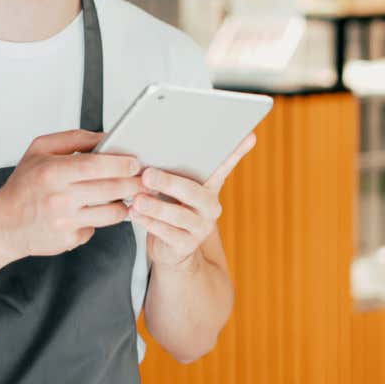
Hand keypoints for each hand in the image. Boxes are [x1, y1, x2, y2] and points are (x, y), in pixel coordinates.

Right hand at [0, 129, 144, 258]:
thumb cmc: (24, 185)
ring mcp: (66, 222)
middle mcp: (60, 198)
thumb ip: (74, 138)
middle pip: (112, 189)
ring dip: (125, 203)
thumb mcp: (40, 150)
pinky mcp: (70, 240)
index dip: (121, 163)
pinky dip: (101, 219)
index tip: (136, 162)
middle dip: (135, 183)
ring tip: (127, 194)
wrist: (3, 225)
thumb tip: (107, 137)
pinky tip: (96, 211)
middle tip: (147, 178)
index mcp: (53, 172)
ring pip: (113, 212)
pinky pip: (98, 228)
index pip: (96, 165)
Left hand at [129, 133, 256, 269]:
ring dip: (155, 206)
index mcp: (209, 187)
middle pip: (192, 192)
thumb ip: (172, 170)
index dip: (237, 151)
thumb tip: (153, 150)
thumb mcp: (175, 188)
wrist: (171, 248)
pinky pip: (167, 233)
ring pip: (177, 215)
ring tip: (137, 200)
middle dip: (168, 183)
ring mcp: (200, 227)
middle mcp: (210, 207)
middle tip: (147, 174)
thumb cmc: (171, 207)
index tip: (249, 135)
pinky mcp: (186, 245)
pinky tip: (135, 214)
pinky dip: (149, 223)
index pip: (224, 166)